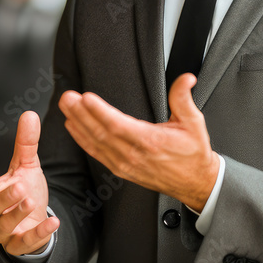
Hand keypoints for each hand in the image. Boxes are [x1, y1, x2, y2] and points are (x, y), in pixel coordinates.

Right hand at [0, 111, 58, 255]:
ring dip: (16, 214)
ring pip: (2, 227)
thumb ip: (25, 143)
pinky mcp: (18, 245)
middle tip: (19, 187)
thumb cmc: (22, 189)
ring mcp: (1, 232)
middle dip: (2, 198)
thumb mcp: (25, 165)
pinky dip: (38, 234)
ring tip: (30, 201)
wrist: (36, 217)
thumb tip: (29, 114)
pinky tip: (53, 223)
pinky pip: (24, 243)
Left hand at [60, 73, 219, 211]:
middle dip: (81, 113)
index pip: (118, 125)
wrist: (195, 183)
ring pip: (95, 143)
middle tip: (68, 98)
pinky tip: (73, 127)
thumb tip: (186, 78)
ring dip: (78, 124)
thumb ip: (184, 98)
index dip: (100, 111)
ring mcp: (126, 164)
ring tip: (66, 107)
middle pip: (101, 132)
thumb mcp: (194, 123)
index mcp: (151, 141)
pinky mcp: (121, 169)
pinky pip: (97, 154)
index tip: (86, 98)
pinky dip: (82, 140)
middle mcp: (134, 155)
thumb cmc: (193, 154)